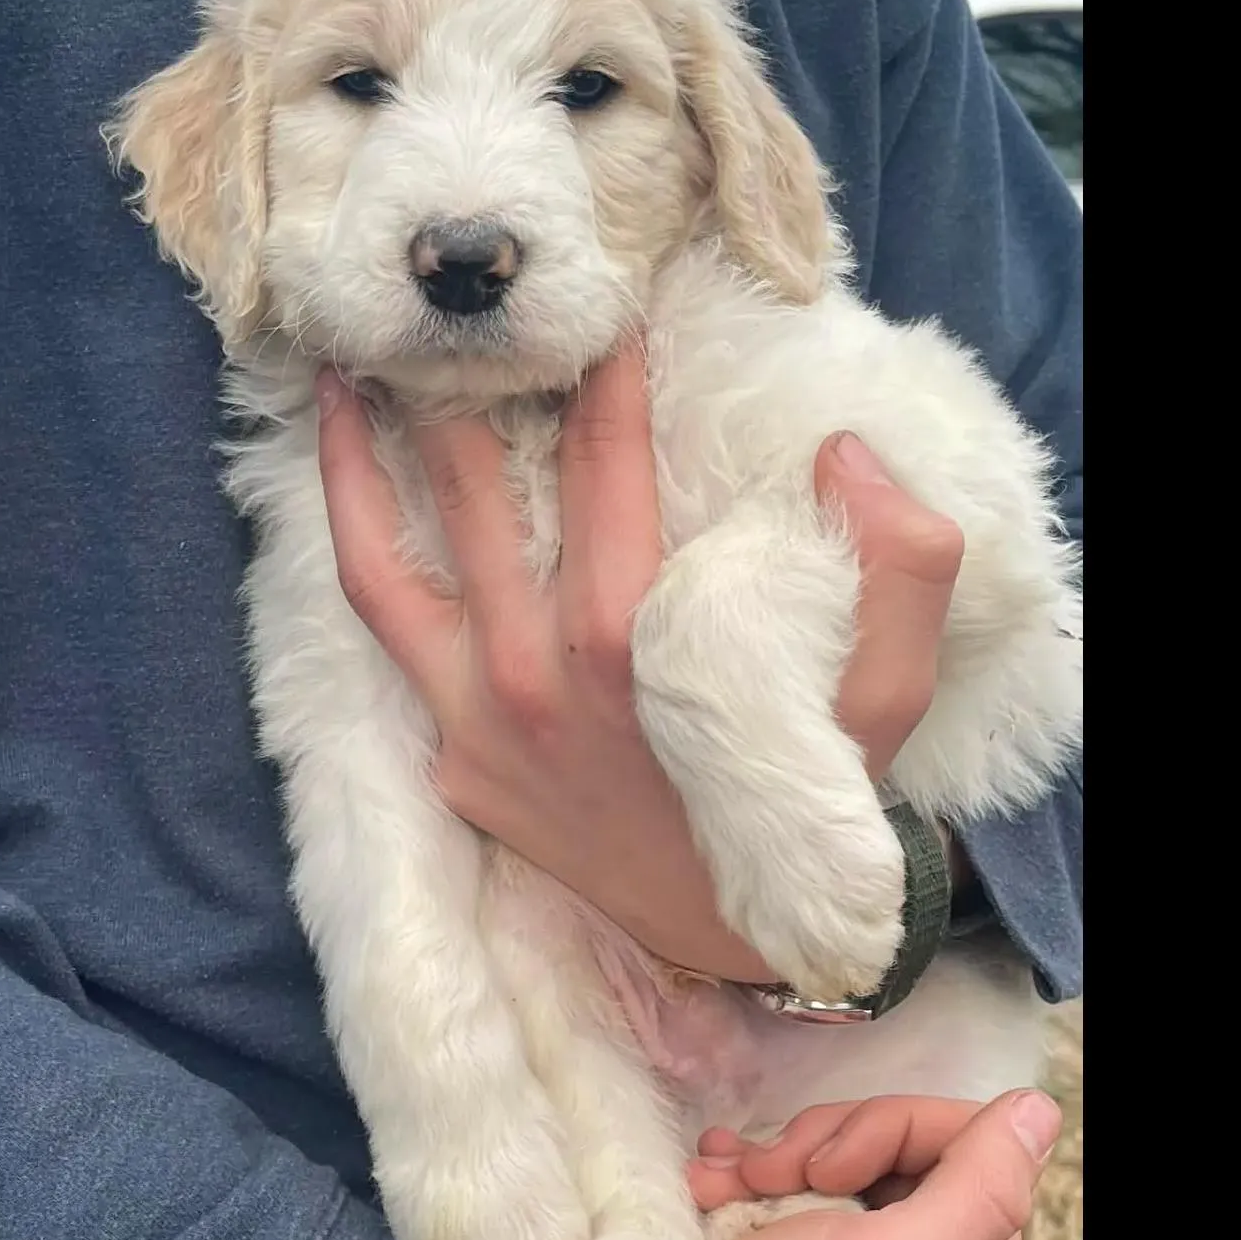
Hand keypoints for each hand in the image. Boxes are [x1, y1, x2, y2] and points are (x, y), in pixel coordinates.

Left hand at [315, 345, 966, 979]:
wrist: (736, 935)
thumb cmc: (808, 799)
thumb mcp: (889, 697)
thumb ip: (899, 570)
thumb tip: (843, 453)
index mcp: (641, 636)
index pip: (607, 457)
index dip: (601, 367)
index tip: (598, 303)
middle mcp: (542, 669)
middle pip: (482, 485)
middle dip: (469, 385)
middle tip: (458, 314)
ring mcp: (480, 717)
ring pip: (395, 554)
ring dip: (369, 448)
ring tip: (351, 365)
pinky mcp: (451, 755)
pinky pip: (384, 630)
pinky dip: (356, 540)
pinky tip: (340, 470)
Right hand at [690, 1091, 1061, 1239]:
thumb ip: (975, 1192)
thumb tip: (1037, 1108)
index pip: (971, 1151)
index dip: (896, 1130)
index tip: (831, 1169)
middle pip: (903, 1144)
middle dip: (824, 1145)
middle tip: (772, 1176)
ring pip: (842, 1149)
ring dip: (775, 1154)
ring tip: (730, 1184)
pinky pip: (791, 1171)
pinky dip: (745, 1166)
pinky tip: (713, 1181)